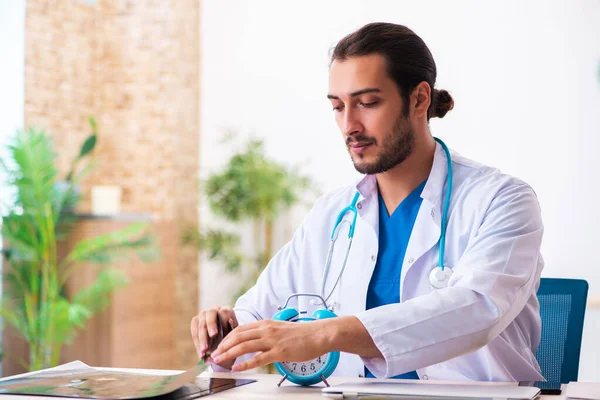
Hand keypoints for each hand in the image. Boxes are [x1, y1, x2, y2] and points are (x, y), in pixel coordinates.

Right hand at [190, 306, 237, 368]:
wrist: (222, 341)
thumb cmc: (230, 337)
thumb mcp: (234, 335)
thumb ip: (232, 329)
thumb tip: (230, 321)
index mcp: (226, 310)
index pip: (224, 312)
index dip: (224, 323)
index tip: (225, 335)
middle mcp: (214, 309)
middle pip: (210, 314)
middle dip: (211, 326)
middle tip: (213, 336)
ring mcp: (203, 314)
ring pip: (201, 324)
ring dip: (202, 339)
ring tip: (204, 352)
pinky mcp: (195, 321)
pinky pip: (194, 331)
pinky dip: (198, 344)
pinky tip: (201, 354)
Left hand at [209, 319, 329, 371]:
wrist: (319, 334)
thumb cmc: (303, 334)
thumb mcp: (281, 329)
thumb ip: (268, 333)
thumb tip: (257, 340)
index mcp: (266, 324)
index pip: (240, 329)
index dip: (227, 338)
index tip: (220, 346)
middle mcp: (267, 330)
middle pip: (238, 336)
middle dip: (223, 346)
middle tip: (214, 355)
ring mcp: (273, 341)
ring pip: (244, 346)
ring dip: (229, 354)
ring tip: (220, 361)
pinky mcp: (279, 352)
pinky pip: (258, 358)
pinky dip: (245, 363)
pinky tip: (237, 367)